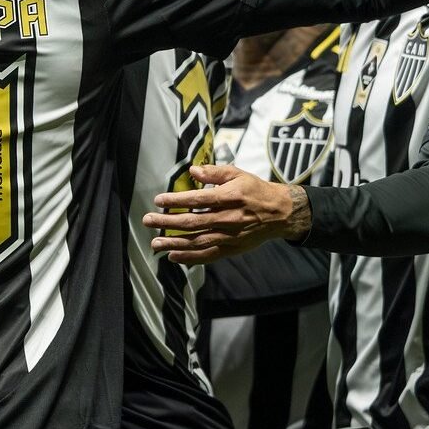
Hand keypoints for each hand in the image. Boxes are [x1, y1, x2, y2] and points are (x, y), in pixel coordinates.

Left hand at [141, 162, 307, 264]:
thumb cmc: (256, 190)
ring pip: (198, 241)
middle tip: (148, 221)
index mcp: (230, 197)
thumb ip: (215, 173)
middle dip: (168, 222)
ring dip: (174, 243)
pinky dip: (190, 258)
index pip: (198, 199)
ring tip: (155, 243)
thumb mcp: (238, 174)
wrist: (280, 213)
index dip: (177, 200)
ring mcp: (230, 236)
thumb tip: (193, 171)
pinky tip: (173, 256)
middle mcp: (229, 218)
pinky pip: (208, 255)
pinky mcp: (232, 248)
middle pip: (194, 222)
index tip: (159, 200)